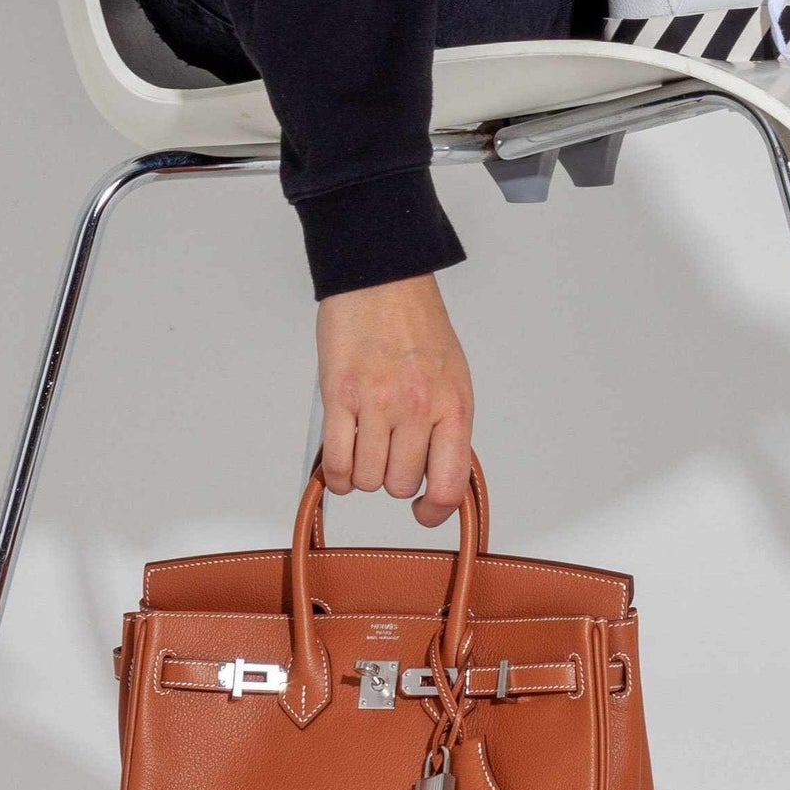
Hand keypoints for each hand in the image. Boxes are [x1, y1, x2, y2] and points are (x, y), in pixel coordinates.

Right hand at [316, 273, 473, 527]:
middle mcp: (418, 408)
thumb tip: (435, 474)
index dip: (434, 511)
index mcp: (453, 405)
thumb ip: (446, 425)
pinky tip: (341, 460)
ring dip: (362, 474)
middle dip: (392, 477)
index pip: (450, 484)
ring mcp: (377, 402)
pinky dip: (336, 473)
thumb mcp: (452, 377)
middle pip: (400, 485)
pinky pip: (336, 462)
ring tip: (363, 447)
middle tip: (387, 453)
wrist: (381, 278)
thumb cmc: (416, 324)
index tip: (424, 512)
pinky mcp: (339, 395)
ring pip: (367, 479)